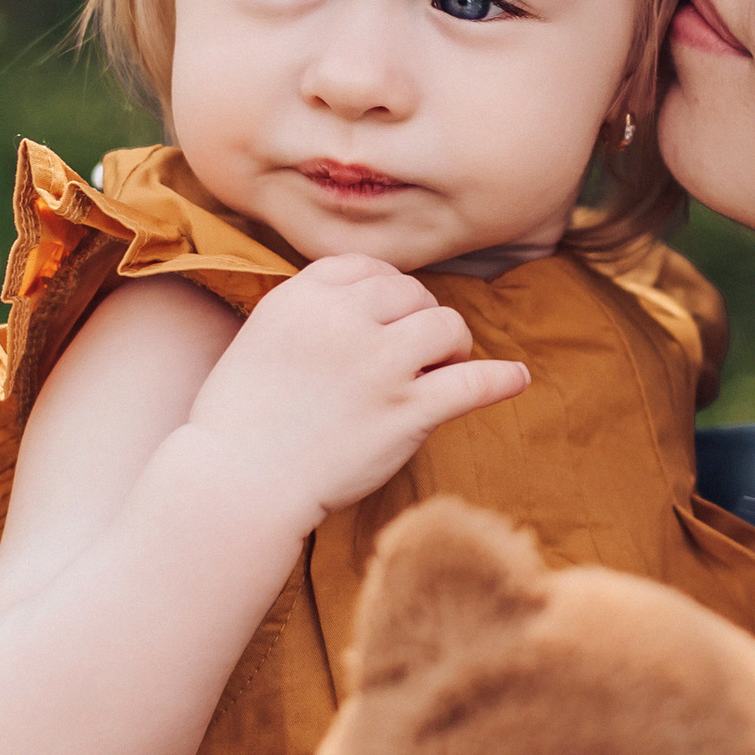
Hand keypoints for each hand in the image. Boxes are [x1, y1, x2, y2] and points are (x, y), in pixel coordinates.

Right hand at [184, 258, 529, 530]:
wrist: (237, 485)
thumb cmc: (240, 423)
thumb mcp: (259, 339)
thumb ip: (308, 314)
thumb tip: (364, 302)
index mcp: (302, 297)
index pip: (363, 268)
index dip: (383, 289)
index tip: (389, 311)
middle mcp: (343, 320)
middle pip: (409, 291)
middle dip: (417, 315)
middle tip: (415, 349)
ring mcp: (379, 364)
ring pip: (446, 325)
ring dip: (450, 344)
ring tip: (443, 366)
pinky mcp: (408, 411)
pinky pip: (474, 382)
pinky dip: (501, 379)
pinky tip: (517, 378)